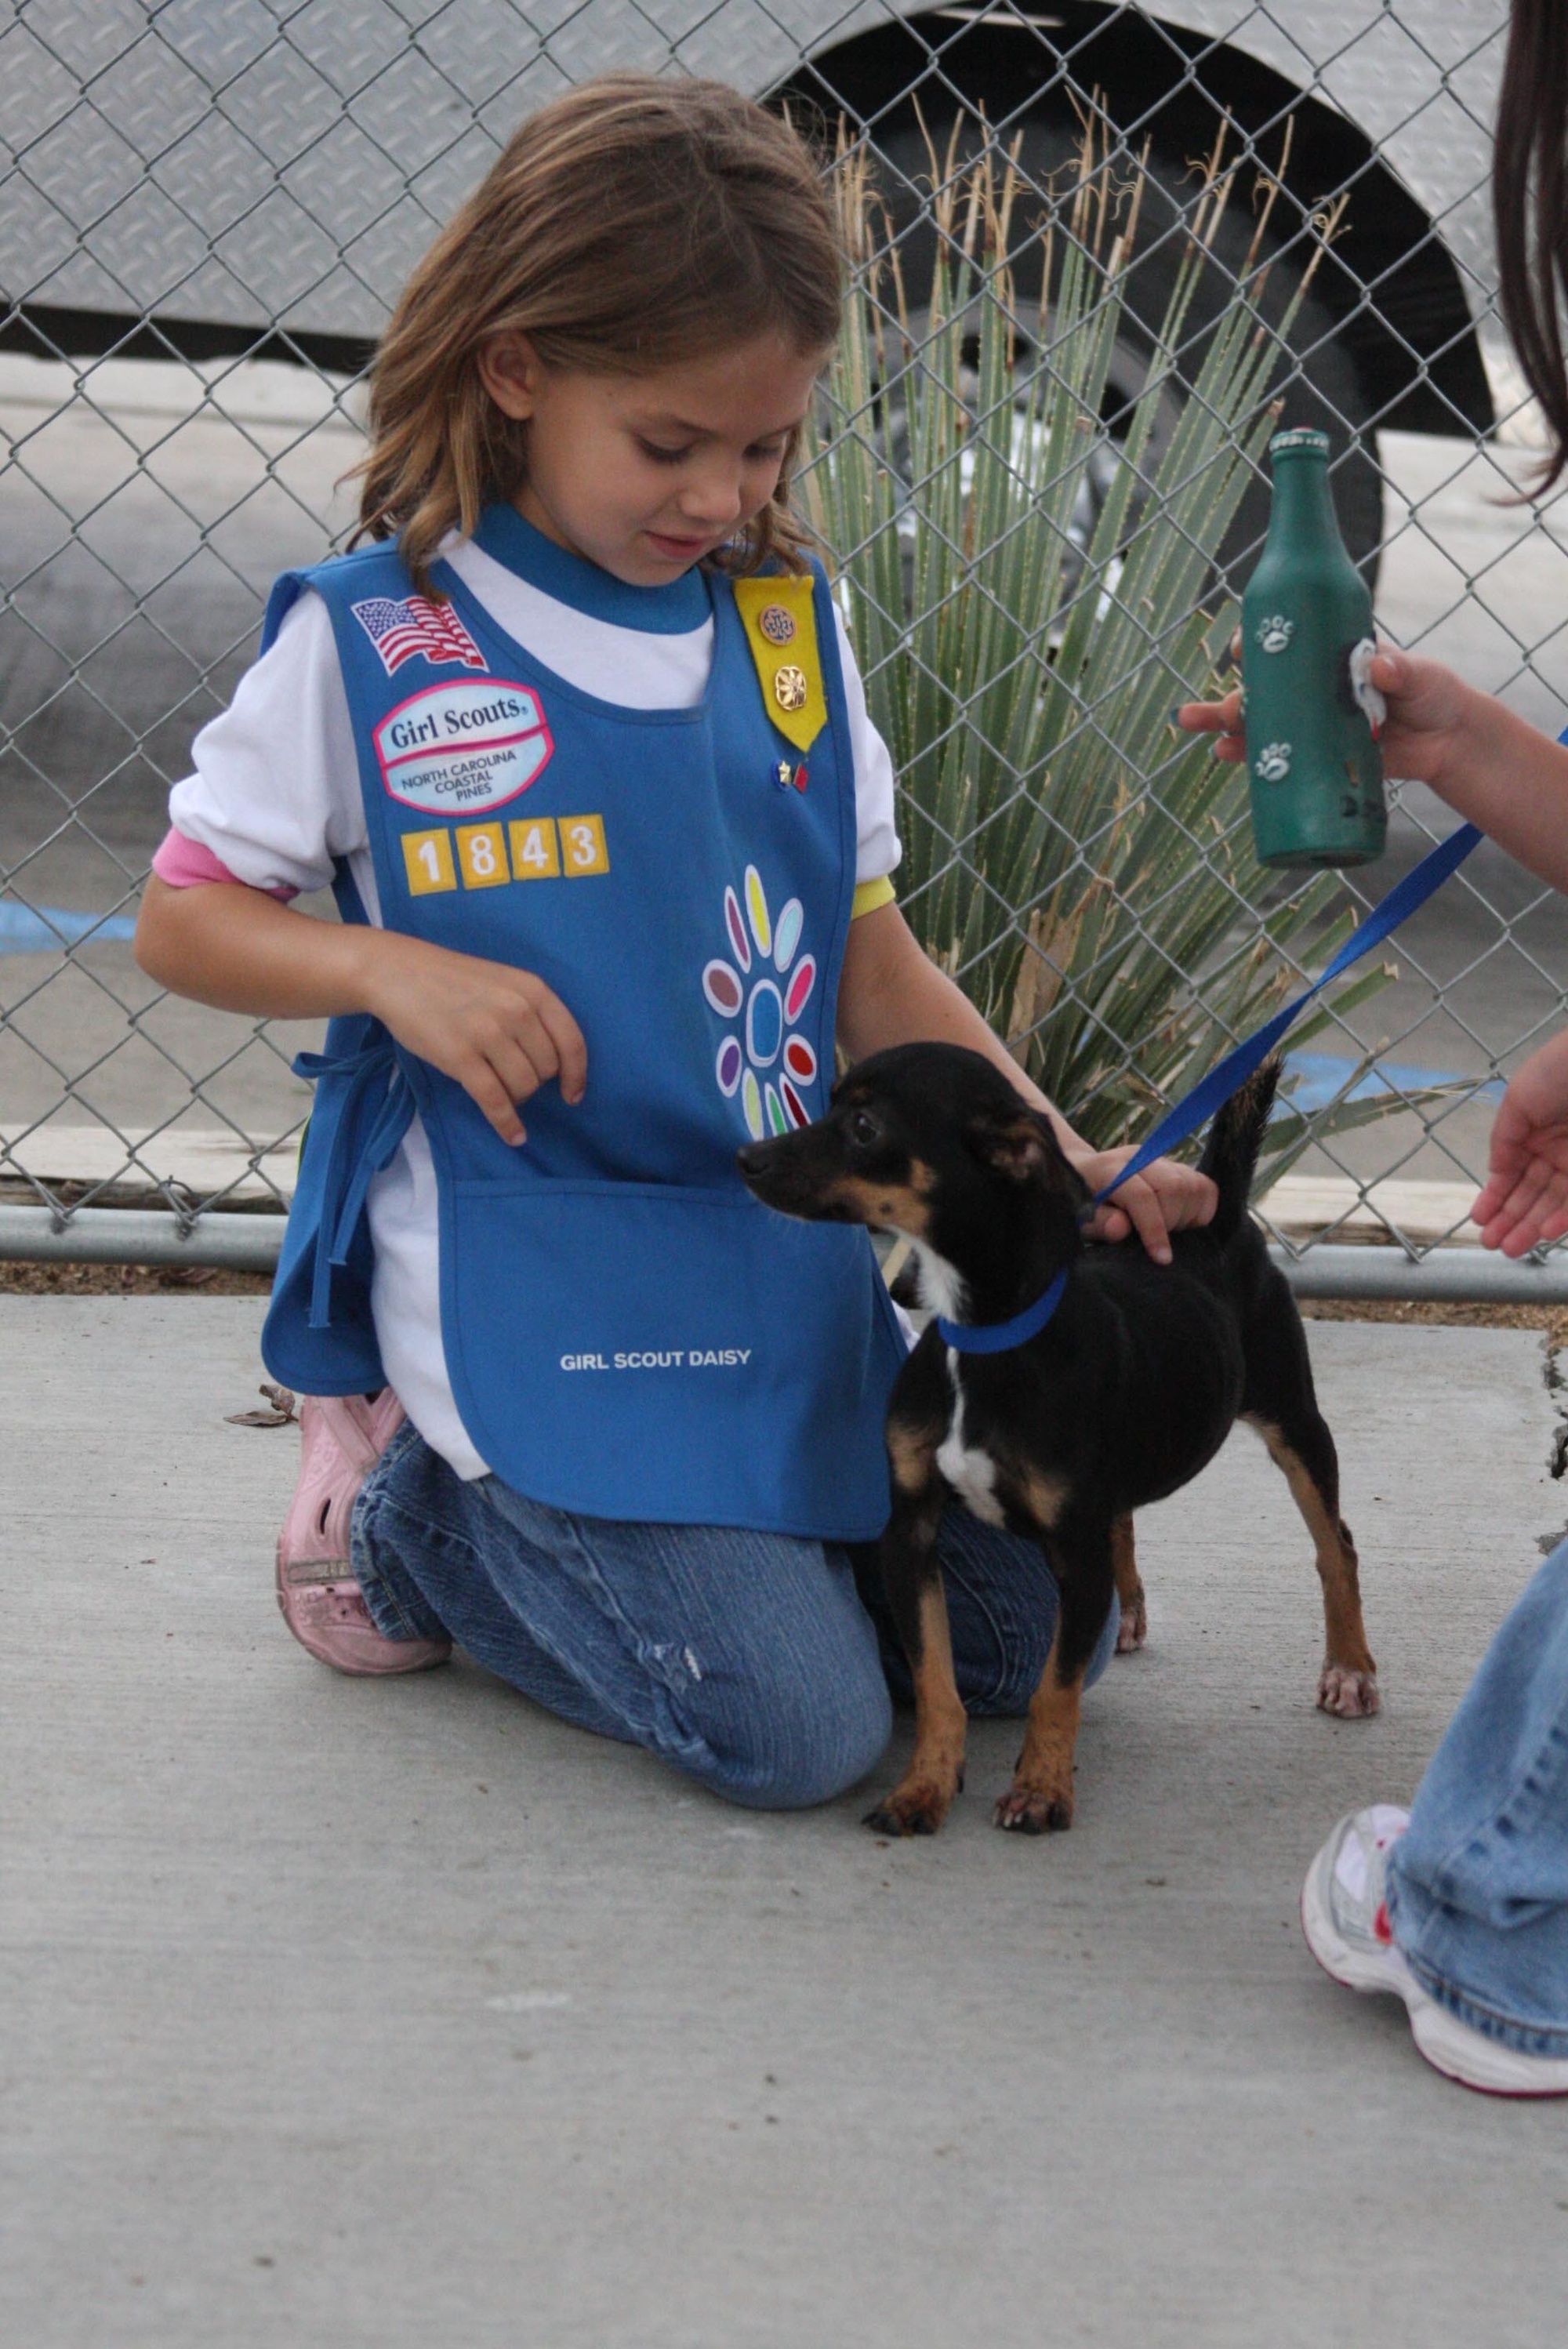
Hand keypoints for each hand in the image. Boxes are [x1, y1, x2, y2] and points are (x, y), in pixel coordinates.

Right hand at [362, 930, 585, 1145]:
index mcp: (533, 990)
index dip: (576, 1075)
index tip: (572, 1095)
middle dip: (534, 1082)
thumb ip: (531, 1012)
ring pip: (524, 1087)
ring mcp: (488, 1033)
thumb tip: (554, 1062)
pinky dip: (507, 1124)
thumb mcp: (504, 982)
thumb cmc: (453, 980)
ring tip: (499, 1090)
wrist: (398, 973)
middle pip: (546, 1070)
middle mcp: (517, 1010)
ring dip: (516, 1098)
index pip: (571, 1042)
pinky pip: (495, 1100)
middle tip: (510, 1076)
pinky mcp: (460, 1056)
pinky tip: (514, 1136)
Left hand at [1066, 1144, 1217, 1263]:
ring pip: (1193, 1185)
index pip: (1141, 1194)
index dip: (1154, 1229)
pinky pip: (1205, 1186)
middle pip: (1175, 1186)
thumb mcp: (1079, 1218)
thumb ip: (1098, 1223)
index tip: (1161, 1258)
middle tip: (1155, 1240)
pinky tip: (1181, 1221)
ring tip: (1165, 1230)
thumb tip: (1120, 1228)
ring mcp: (1159, 1159)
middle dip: (1170, 1222)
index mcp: (1108, 1169)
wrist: (1081, 1175)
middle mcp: (1138, 1157)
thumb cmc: (1079, 1203)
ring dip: (1186, 1216)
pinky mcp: (1176, 1166)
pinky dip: (1200, 1209)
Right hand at [1176, 643, 1473, 793]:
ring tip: (1193, 726)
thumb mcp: (1421, 674)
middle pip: (1263, 688)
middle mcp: (1316, 689)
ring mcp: (1314, 724)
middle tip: (1212, 707)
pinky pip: (1279, 757)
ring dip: (1225, 725)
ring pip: (1261, 722)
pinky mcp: (1320, 756)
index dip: (1260, 643)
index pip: (1289, 643)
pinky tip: (1224, 756)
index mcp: (1334, 657)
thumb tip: (1378, 668)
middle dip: (1230, 695)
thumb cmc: (1435, 695)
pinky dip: (1249, 758)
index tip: (1242, 647)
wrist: (1450, 742)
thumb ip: (1400, 670)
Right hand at [1471, 1029, 1567, 1256]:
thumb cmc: (1558, 1073)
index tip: (1479, 1220)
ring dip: (1531, 1227)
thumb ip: (1504, 1141)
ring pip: (1553, 1203)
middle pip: (1531, 1194)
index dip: (1494, 1198)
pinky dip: (1563, 1218)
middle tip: (1492, 1244)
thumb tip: (1495, 1172)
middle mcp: (1554, 1151)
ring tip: (1511, 1248)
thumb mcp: (1518, 1102)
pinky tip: (1544, 1232)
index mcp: (1531, 1133)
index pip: (1510, 1174)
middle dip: (1510, 1220)